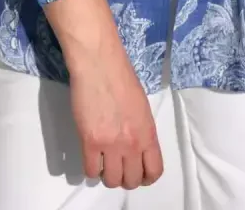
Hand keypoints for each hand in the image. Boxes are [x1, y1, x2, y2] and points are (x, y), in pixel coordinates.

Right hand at [69, 49, 163, 189]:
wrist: (100, 63)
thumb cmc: (121, 77)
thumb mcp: (141, 106)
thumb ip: (142, 130)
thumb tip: (136, 147)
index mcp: (148, 132)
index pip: (154, 170)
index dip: (146, 178)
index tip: (139, 174)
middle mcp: (132, 143)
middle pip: (132, 181)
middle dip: (126, 178)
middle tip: (118, 167)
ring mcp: (111, 144)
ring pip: (112, 181)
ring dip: (108, 176)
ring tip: (104, 163)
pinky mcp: (90, 142)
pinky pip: (91, 171)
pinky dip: (92, 169)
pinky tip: (92, 157)